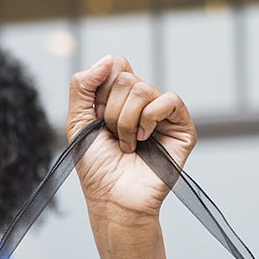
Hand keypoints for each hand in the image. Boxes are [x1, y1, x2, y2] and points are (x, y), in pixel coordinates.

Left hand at [66, 55, 196, 223]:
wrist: (114, 200)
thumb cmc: (96, 168)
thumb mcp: (76, 122)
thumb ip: (81, 85)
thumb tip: (109, 58)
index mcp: (120, 98)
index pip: (115, 65)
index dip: (101, 89)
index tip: (97, 118)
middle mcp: (144, 103)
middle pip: (126, 78)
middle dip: (111, 110)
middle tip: (113, 136)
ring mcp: (164, 115)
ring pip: (143, 89)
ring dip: (126, 121)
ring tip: (128, 145)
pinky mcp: (182, 128)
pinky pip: (170, 101)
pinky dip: (150, 118)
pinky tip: (144, 139)